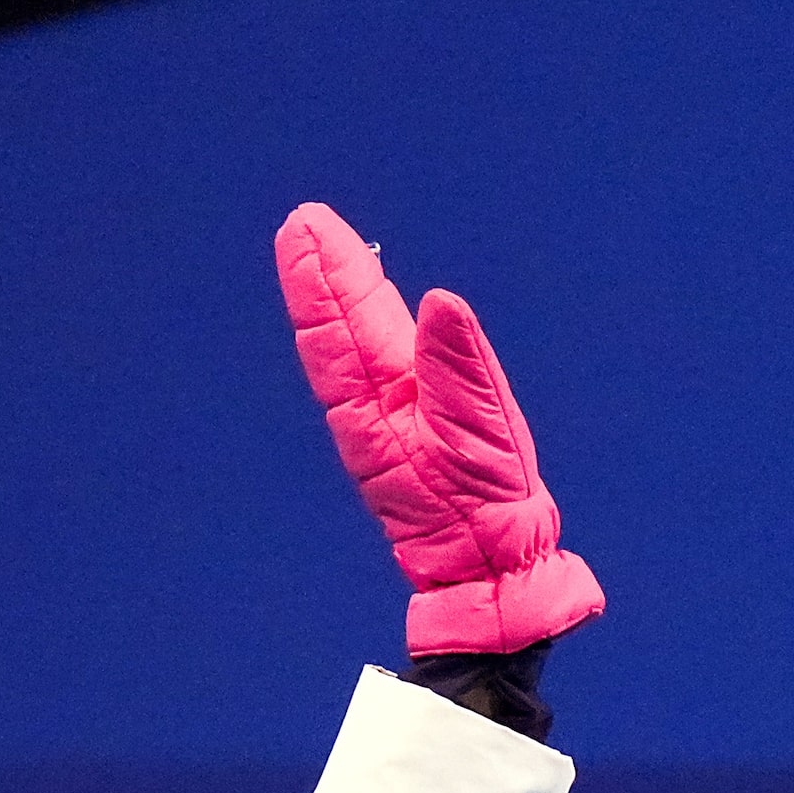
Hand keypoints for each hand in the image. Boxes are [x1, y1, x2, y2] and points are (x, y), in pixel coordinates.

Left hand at [275, 202, 603, 655]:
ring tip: (321, 250)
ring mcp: (387, 423)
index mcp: (381, 409)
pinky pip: (373, 370)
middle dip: (322, 275)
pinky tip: (363, 314)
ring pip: (351, 348)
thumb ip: (460, 370)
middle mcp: (372, 412)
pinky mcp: (406, 435)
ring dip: (337, 298)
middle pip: (339, 331)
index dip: (325, 276)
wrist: (490, 570)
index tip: (306, 226)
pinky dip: (362, 331)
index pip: (343, 329)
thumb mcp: (481, 438)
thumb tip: (440, 301)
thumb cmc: (486, 510)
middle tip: (303, 222)